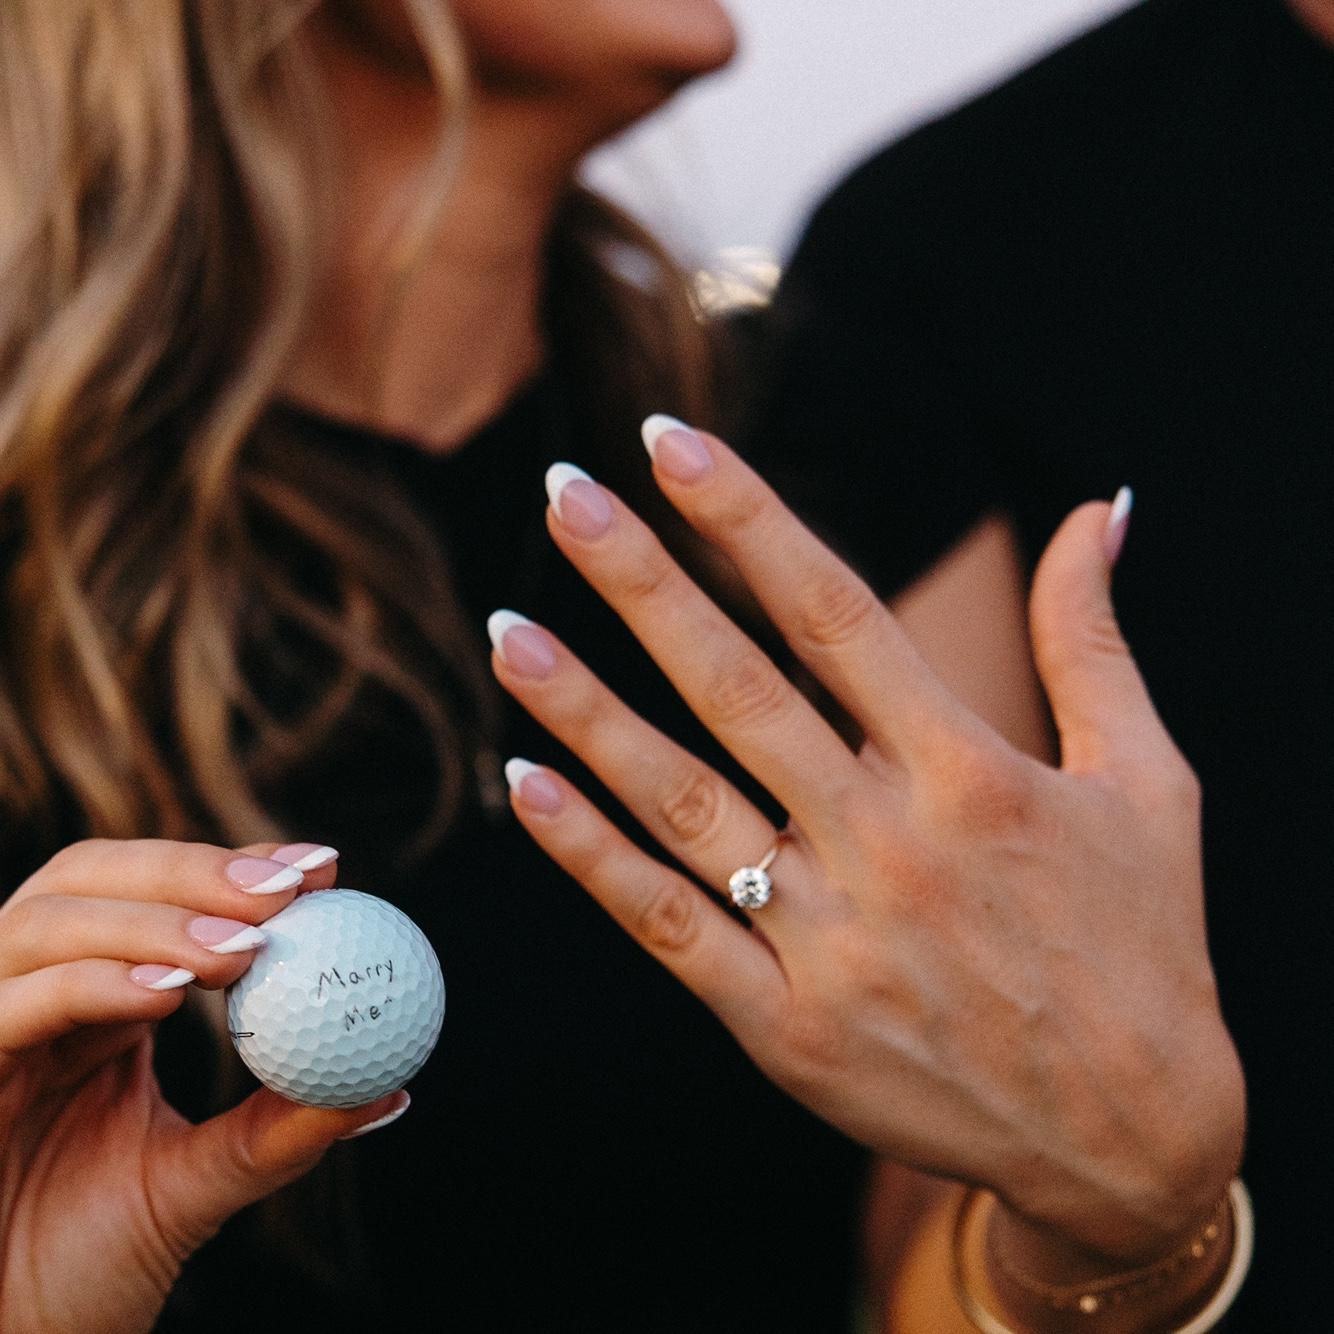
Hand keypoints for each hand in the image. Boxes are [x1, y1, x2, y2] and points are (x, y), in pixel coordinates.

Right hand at [0, 838, 404, 1333]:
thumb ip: (279, 1131)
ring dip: (151, 919)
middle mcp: (32, 996)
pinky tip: (167, 996)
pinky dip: (89, 984)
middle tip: (285, 890)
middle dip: (192, 870)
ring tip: (244, 948)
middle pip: (93, 877)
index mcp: (93, 1005)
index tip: (323, 867)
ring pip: (45, 921)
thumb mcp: (197, 1186)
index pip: (157, 894)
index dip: (234, 867)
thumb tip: (390, 1090)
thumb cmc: (85, 1266)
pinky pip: (10, 1007)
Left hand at [489, 422, 1244, 1269]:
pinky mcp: (787, 1029)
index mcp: (974, 773)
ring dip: (587, 712)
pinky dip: (590, 857)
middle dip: (644, 582)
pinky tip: (523, 785)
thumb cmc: (1140, 946)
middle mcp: (891, 846)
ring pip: (680, 804)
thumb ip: (1092, 642)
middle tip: (565, 496)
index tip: (670, 447)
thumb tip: (1090, 512)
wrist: (1131, 1143)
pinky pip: (667, 927)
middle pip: (739, 687)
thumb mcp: (1148, 783)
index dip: (747, 518)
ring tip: (510, 633)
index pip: (836, 612)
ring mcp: (829, 942)